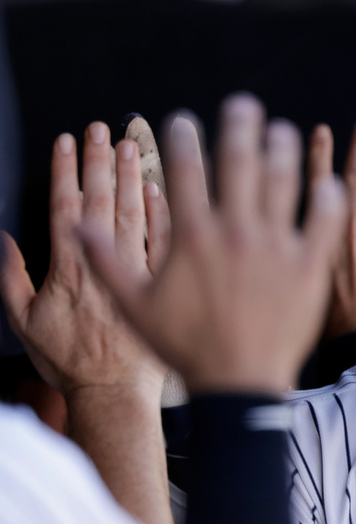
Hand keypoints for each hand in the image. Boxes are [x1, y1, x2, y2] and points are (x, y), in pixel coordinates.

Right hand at [1, 123, 166, 400]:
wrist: (117, 393)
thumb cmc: (73, 363)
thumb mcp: (26, 323)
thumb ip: (11, 277)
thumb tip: (2, 239)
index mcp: (71, 269)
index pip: (67, 207)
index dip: (65, 171)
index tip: (67, 140)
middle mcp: (108, 265)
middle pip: (104, 201)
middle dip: (100, 161)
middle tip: (101, 129)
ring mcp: (143, 272)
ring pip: (138, 213)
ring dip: (133, 176)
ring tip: (130, 145)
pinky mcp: (170, 283)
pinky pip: (169, 238)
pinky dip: (164, 211)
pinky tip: (160, 187)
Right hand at [77, 94, 345, 393]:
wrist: (239, 384)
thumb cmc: (185, 348)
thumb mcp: (134, 307)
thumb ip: (106, 261)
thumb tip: (76, 225)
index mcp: (193, 235)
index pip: (185, 169)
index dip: (181, 137)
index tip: (182, 120)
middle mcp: (236, 231)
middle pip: (239, 160)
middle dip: (240, 124)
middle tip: (243, 105)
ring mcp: (276, 246)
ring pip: (284, 181)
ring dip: (284, 149)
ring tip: (283, 132)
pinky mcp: (309, 265)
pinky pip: (324, 220)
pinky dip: (327, 197)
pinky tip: (327, 182)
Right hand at [309, 115, 355, 340]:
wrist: (349, 342)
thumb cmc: (319, 316)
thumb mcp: (293, 274)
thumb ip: (288, 242)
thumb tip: (261, 218)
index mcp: (318, 236)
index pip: (316, 186)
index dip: (318, 157)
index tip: (322, 132)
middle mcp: (347, 235)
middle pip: (354, 182)